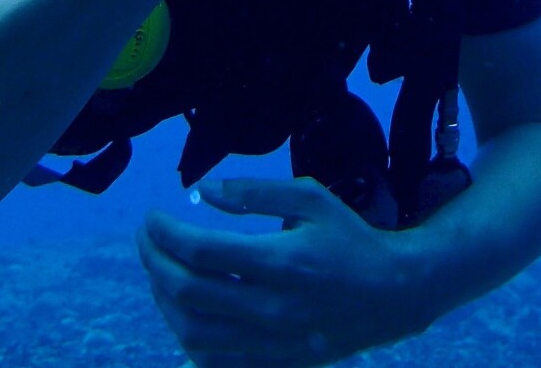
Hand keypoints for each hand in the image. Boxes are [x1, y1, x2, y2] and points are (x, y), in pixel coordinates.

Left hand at [136, 178, 428, 366]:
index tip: (152, 218)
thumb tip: (202, 191)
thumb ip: (255, 192)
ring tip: (160, 273)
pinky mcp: (273, 362)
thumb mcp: (311, 199)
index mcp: (282, 262)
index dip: (165, 233)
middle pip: (188, 291)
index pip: (201, 251)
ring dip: (164, 300)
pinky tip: (183, 309)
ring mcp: (271, 341)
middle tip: (147, 240)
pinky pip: (212, 359)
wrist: (393, 296)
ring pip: (192, 331)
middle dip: (154, 261)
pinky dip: (186, 336)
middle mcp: (272, 307)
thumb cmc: (349, 240)